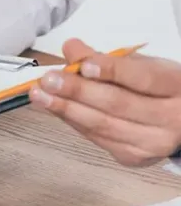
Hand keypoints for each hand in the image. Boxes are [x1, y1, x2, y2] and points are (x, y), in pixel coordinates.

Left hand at [29, 38, 180, 166]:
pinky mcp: (132, 157)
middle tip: (48, 80)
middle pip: (117, 104)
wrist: (178, 123)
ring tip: (40, 95)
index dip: (111, 71)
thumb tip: (71, 48)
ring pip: (102, 125)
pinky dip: (72, 120)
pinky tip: (54, 108)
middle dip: (77, 91)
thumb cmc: (158, 89)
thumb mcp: (142, 66)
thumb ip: (107, 58)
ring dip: (65, 109)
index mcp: (176, 87)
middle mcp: (169, 119)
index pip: (143, 79)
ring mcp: (151, 143)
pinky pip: (95, 137)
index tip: (82, 65)